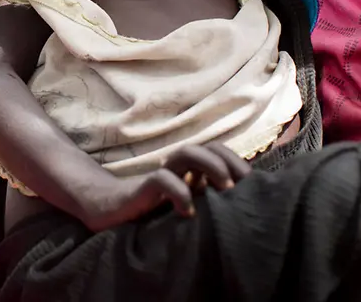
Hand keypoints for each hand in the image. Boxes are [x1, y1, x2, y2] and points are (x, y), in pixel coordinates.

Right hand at [80, 143, 251, 232]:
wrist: (108, 209)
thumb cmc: (150, 210)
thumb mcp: (182, 206)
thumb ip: (203, 200)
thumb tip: (237, 208)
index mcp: (188, 170)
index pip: (218, 151)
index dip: (237, 162)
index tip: (253, 185)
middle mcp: (176, 167)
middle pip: (207, 147)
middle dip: (229, 161)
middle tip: (241, 187)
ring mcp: (161, 174)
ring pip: (187, 152)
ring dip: (210, 166)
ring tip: (224, 190)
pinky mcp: (142, 187)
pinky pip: (162, 180)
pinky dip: (179, 193)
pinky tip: (188, 213)